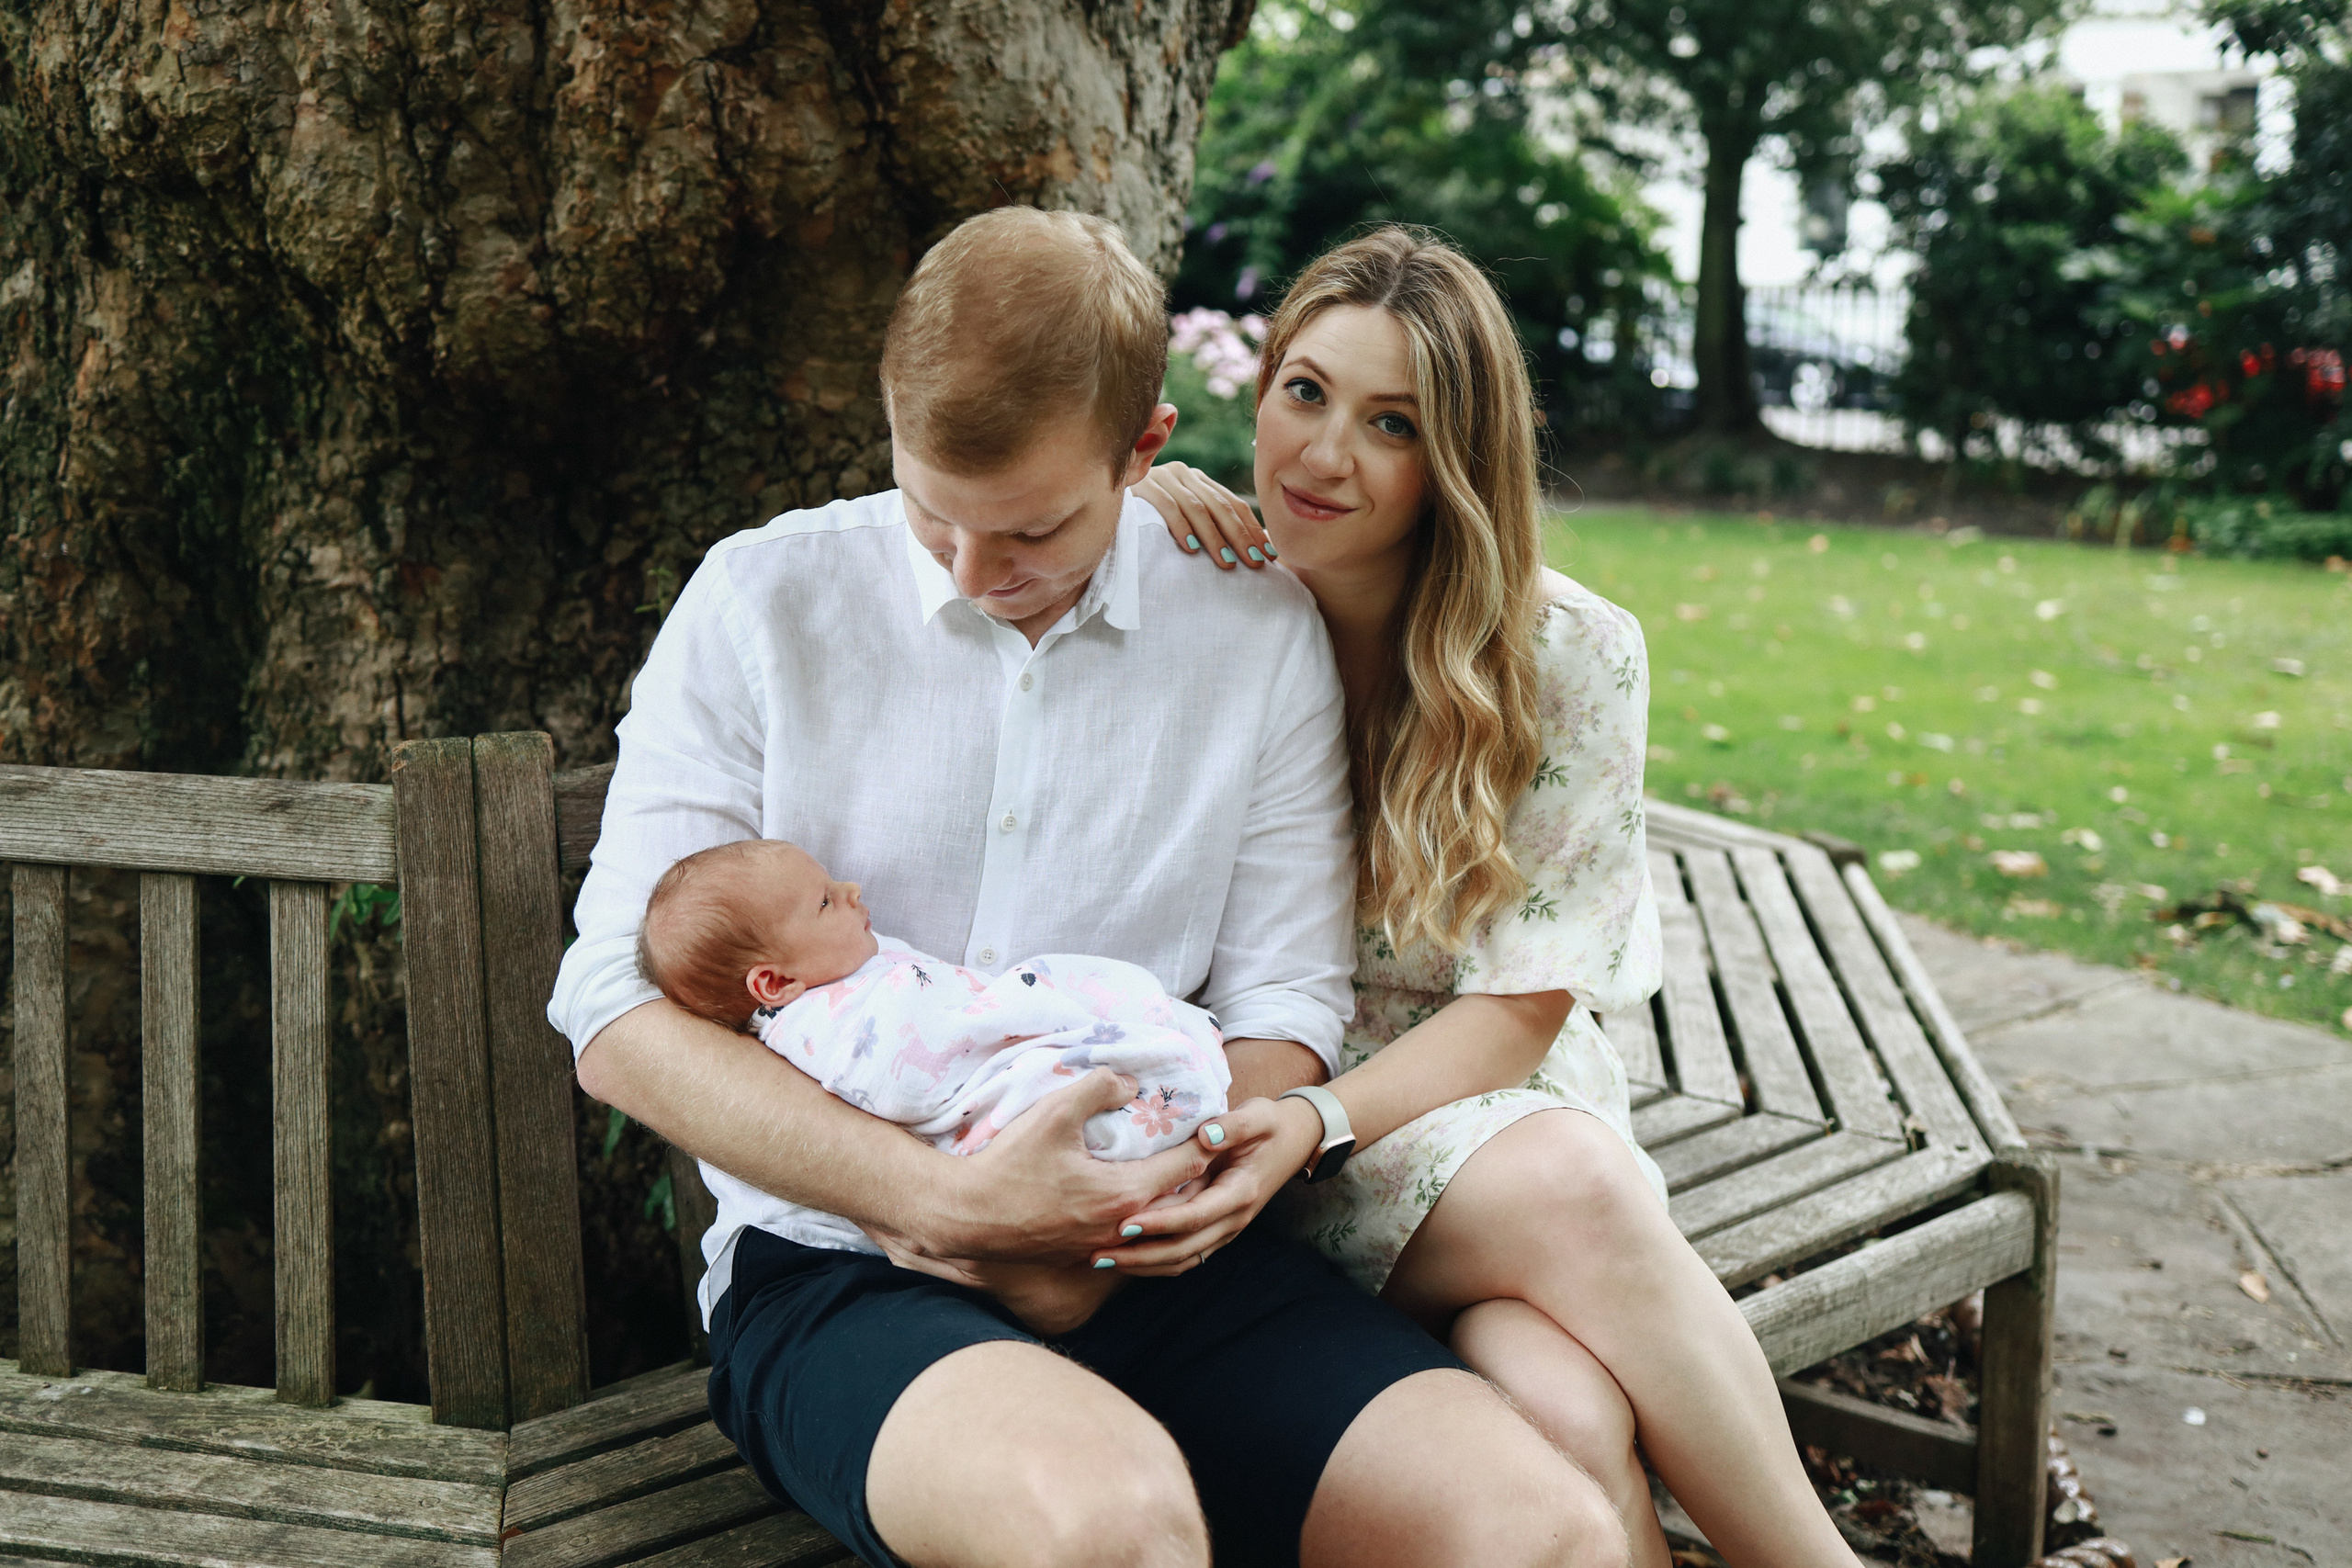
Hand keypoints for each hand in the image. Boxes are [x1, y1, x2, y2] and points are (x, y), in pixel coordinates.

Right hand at [893, 1067, 1213, 1265]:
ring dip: (1179, 1201)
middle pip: (1183, 1200)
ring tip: (1189, 1175)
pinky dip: (1153, 1223)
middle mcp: (1124, 1226)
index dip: (1210, 1139)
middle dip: (1203, 1173)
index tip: (1223, 1121)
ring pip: (1162, 1226)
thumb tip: (1131, 1082)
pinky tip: (1147, 1205)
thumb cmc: (1008, 1165)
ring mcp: (1105, 1246)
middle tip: (1216, 1146)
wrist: (966, 1218)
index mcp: (1125, 1193)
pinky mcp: (1086, 1255)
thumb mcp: (1053, 1112)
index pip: (1188, 1164)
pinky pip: (1136, 1241)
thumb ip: (1098, 1087)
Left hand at [1094, 1094, 1324, 1275]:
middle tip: (1097, 1254)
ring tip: (1101, 1260)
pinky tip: (1124, 1257)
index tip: (1124, 1222)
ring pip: (1183, 1259)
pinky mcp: (1216, 1229)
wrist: (1295, 1141)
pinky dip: (1155, 1261)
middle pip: (1184, 1249)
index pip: (1195, 1215)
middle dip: (1140, 1255)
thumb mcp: (1259, 1115)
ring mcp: (1225, 1228)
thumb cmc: (1271, 1124)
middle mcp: (1233, 1218)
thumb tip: (1206, 1135)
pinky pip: (1185, 1254)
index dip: (1159, 1222)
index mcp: (1240, 1192)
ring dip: (1143, 1264)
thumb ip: (1234, 1124)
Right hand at [1132, 461, 1272, 570]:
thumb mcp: (1181, 513)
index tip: (1269, 556)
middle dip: (1241, 537)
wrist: (1101, 491)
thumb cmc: (1146, 515)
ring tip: (1227, 563)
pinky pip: (1167, 506)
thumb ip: (1207, 521)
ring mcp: (1163, 477)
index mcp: (1198, 480)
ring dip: (1215, 538)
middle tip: (1255, 563)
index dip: (1253, 530)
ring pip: (1198, 508)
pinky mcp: (1141, 485)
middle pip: (1220, 507)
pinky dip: (1181, 527)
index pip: (1233, 504)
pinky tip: (1191, 548)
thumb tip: (1247, 548)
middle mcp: (1184, 474)